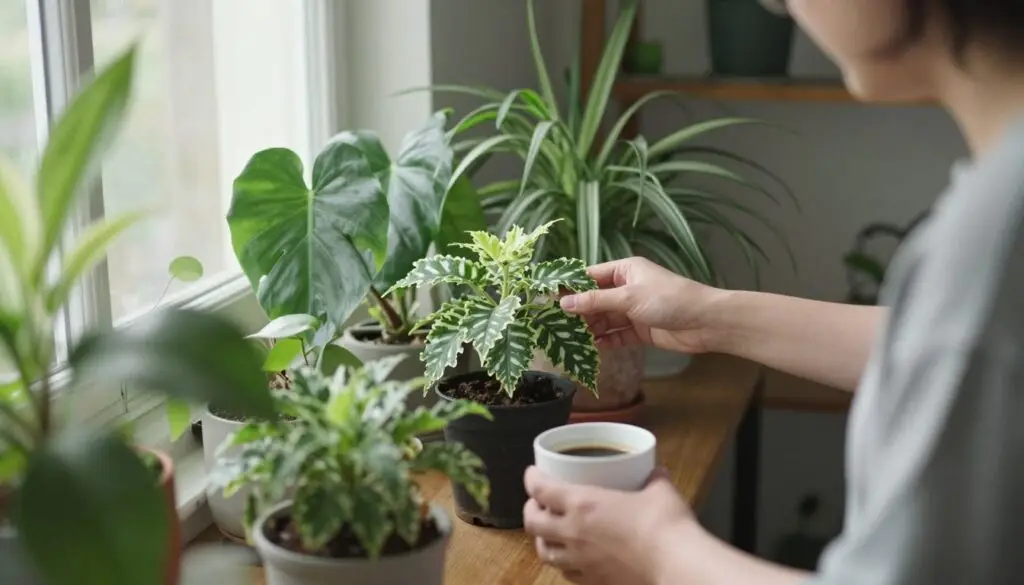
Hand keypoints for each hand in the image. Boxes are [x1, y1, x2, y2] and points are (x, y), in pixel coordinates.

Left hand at [523, 466, 697, 584]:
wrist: (674, 564)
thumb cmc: (664, 524)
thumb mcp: (659, 491)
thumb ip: (653, 479)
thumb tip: (656, 471)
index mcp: (582, 504)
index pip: (541, 489)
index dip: (531, 479)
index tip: (532, 473)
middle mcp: (573, 533)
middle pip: (532, 523)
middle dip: (530, 510)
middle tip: (537, 503)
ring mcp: (580, 560)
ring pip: (544, 552)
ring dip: (541, 540)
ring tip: (548, 533)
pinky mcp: (592, 581)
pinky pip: (566, 573)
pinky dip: (562, 563)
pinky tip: (571, 558)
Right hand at [560, 257, 722, 354]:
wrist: (704, 323)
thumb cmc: (668, 299)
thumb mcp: (628, 297)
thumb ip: (595, 301)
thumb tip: (564, 303)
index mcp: (625, 270)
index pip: (590, 276)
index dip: (570, 287)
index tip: (548, 299)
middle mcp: (627, 288)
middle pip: (595, 300)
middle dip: (578, 313)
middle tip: (554, 325)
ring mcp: (633, 310)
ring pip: (604, 319)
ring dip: (589, 329)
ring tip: (568, 340)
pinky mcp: (640, 330)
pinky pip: (616, 335)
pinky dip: (604, 341)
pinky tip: (590, 349)